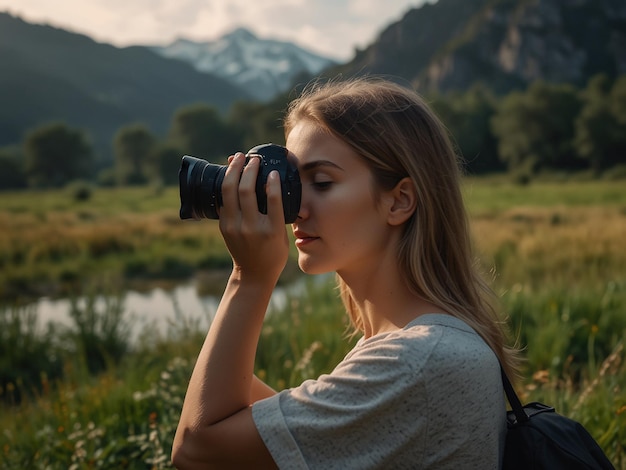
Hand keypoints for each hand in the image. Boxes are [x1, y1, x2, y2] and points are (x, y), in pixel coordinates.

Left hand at [218, 152, 288, 282]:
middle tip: (253, 158)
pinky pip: (223, 200)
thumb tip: (271, 182)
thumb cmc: (273, 252)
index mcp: (272, 230)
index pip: (273, 200)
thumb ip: (278, 212)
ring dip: (233, 171)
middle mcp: (252, 227)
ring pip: (230, 191)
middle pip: (247, 191)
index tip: (272, 171)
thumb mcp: (283, 234)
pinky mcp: (224, 227)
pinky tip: (230, 174)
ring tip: (237, 158)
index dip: (272, 182)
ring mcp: (235, 227)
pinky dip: (226, 185)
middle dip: (249, 169)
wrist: (254, 274)